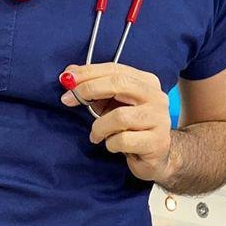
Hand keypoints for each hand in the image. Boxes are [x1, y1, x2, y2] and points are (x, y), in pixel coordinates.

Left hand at [60, 63, 173, 182]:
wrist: (156, 156)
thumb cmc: (131, 126)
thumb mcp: (112, 104)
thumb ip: (94, 88)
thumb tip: (69, 72)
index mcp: (146, 81)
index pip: (115, 70)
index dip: (88, 72)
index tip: (66, 78)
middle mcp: (156, 96)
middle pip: (119, 84)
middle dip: (89, 89)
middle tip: (68, 99)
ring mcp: (159, 119)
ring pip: (119, 116)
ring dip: (99, 127)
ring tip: (96, 135)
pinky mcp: (157, 142)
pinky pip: (123, 140)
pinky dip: (110, 144)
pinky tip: (112, 145)